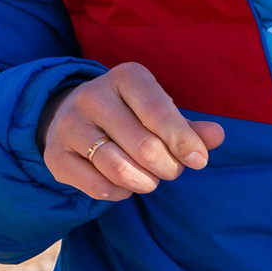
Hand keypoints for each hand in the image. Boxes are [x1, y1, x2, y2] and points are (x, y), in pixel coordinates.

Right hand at [45, 63, 226, 199]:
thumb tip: (216, 137)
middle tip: (170, 170)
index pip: (159, 112)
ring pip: (119, 169)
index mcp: (126, 77)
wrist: (71, 116)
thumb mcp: (160, 112)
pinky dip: (121, 193)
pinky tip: (125, 184)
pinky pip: (98, 187)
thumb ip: (189, 127)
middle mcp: (93, 95)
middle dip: (168, 167)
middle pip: (144, 147)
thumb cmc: (130, 114)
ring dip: (146, 183)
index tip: (199, 160)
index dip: (183, 141)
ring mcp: (70, 125)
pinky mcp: (56, 156)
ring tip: (150, 179)